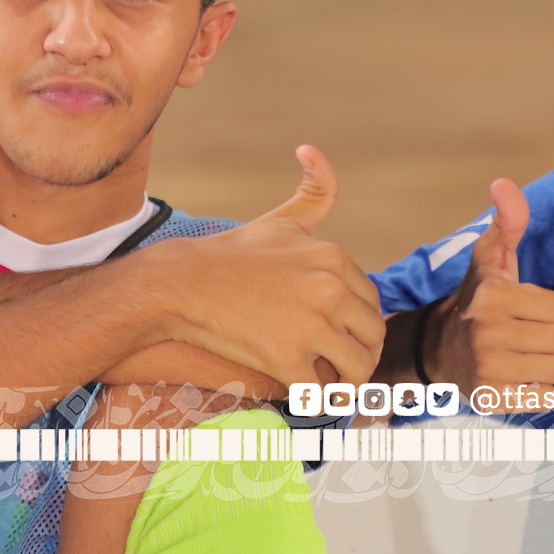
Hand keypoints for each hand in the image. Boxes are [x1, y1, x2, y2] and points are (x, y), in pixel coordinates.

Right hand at [145, 146, 383, 388]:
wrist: (181, 284)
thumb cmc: (230, 255)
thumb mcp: (280, 219)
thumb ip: (311, 192)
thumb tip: (314, 149)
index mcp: (335, 258)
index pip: (372, 302)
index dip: (360, 323)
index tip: (345, 337)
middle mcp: (331, 289)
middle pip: (372, 335)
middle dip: (363, 355)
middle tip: (344, 370)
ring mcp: (311, 324)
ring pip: (358, 368)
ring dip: (351, 385)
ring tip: (334, 390)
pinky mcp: (288, 358)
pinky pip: (322, 393)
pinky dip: (322, 403)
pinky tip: (310, 402)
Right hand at [427, 179, 553, 410]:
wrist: (437, 349)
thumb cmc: (477, 300)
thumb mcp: (490, 258)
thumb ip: (507, 221)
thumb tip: (504, 183)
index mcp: (493, 295)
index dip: (545, 308)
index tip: (523, 309)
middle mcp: (487, 332)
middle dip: (548, 337)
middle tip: (523, 335)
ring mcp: (488, 368)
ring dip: (544, 365)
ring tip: (520, 356)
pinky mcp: (492, 399)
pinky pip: (546, 398)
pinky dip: (537, 391)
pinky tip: (516, 379)